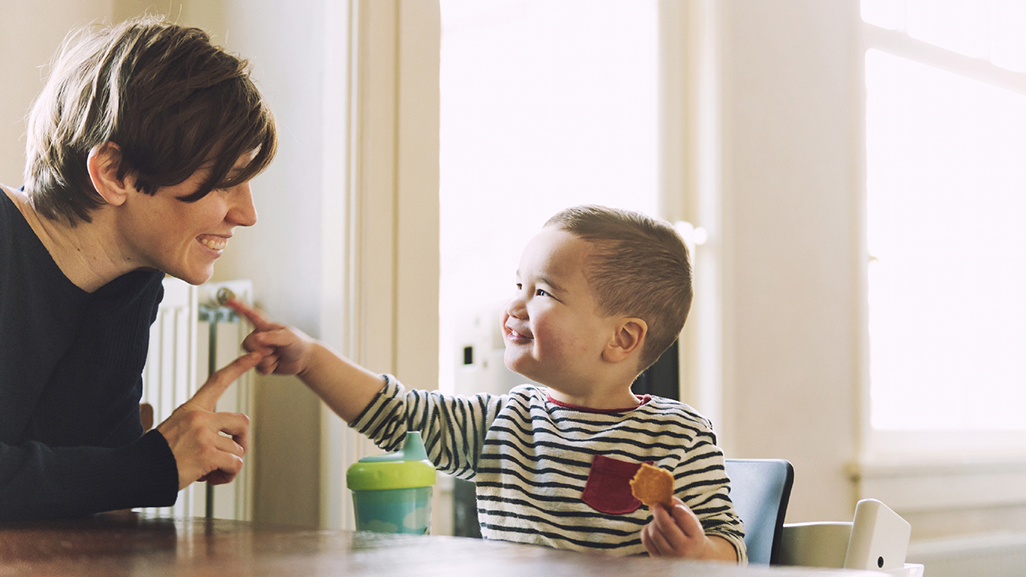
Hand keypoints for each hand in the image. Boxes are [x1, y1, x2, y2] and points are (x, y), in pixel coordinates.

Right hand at [156, 351, 263, 489]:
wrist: (136, 473)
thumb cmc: (158, 456)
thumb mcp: (176, 429)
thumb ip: (202, 428)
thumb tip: (229, 442)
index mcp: (192, 409)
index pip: (218, 381)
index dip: (238, 367)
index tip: (255, 355)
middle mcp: (199, 417)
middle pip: (242, 421)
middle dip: (242, 441)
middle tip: (231, 456)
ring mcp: (203, 435)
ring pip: (237, 449)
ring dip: (229, 465)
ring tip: (210, 472)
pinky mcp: (206, 454)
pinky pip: (234, 464)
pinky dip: (228, 475)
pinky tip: (212, 479)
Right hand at [227, 299, 313, 375]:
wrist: (304, 359)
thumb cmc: (298, 343)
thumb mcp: (288, 337)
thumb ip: (273, 337)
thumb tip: (257, 338)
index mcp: (265, 327)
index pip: (250, 315)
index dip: (239, 307)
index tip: (229, 301)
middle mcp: (260, 338)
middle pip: (247, 344)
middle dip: (261, 350)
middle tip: (275, 349)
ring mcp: (259, 351)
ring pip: (252, 358)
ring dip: (268, 360)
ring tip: (278, 354)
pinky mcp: (261, 363)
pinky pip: (259, 368)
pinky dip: (270, 368)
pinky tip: (277, 363)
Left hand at [641, 497, 712, 558]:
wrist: (691, 558)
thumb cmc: (690, 534)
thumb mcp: (692, 521)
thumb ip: (680, 507)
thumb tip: (665, 499)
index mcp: (696, 538)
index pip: (684, 518)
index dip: (676, 508)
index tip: (673, 506)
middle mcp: (684, 550)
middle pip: (665, 526)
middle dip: (659, 512)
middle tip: (657, 506)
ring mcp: (670, 557)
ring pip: (654, 533)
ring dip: (653, 522)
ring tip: (658, 521)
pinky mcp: (658, 559)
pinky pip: (646, 540)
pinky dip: (646, 530)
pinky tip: (653, 528)